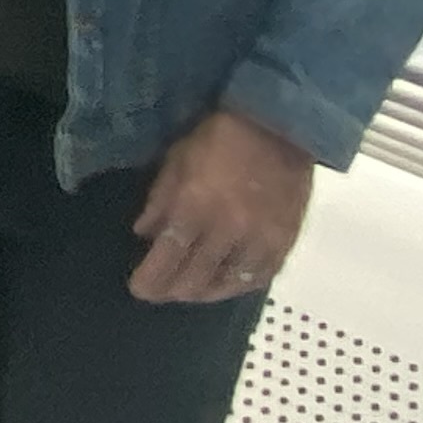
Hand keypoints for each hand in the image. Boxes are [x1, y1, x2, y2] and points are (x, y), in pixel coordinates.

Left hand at [129, 109, 312, 304]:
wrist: (280, 128)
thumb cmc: (220, 138)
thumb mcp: (177, 159)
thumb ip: (160, 200)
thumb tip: (143, 234)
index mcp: (196, 206)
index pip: (168, 256)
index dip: (151, 278)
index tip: (138, 289)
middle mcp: (228, 231)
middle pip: (195, 277)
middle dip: (171, 290)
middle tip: (158, 292)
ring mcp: (259, 240)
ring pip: (226, 284)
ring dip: (202, 293)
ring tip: (186, 293)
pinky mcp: (284, 243)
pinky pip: (259, 278)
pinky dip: (237, 287)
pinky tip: (223, 286)